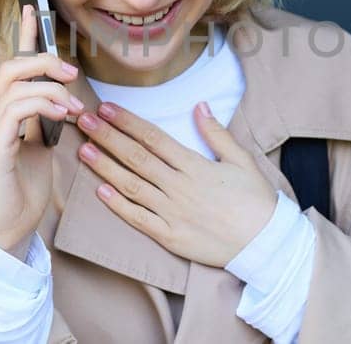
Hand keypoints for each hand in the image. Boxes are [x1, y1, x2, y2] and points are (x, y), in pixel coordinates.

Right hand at [0, 4, 86, 256]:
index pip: (11, 65)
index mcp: (1, 111)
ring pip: (14, 85)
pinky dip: (42, 106)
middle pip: (11, 68)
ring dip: (50, 88)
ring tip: (74, 106)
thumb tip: (64, 96)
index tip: (33, 9)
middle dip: (44, 61)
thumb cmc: (25, 189)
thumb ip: (47, 118)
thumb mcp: (43, 144)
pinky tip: (63, 116)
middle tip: (73, 74)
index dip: (22, 36)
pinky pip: (15, 112)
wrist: (11, 228)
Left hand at [76, 101, 277, 266]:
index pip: (154, 138)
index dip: (128, 122)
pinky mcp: (170, 237)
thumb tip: (199, 106)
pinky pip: (139, 219)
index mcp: (196, 166)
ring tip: (84, 149)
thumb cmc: (256, 200)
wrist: (266, 244)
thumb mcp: (242, 160)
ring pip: (132, 186)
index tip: (107, 109)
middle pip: (136, 157)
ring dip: (105, 167)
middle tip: (84, 120)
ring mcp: (173, 213)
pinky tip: (99, 192)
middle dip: (107, 137)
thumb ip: (217, 133)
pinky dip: (118, 206)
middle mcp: (180, 187)